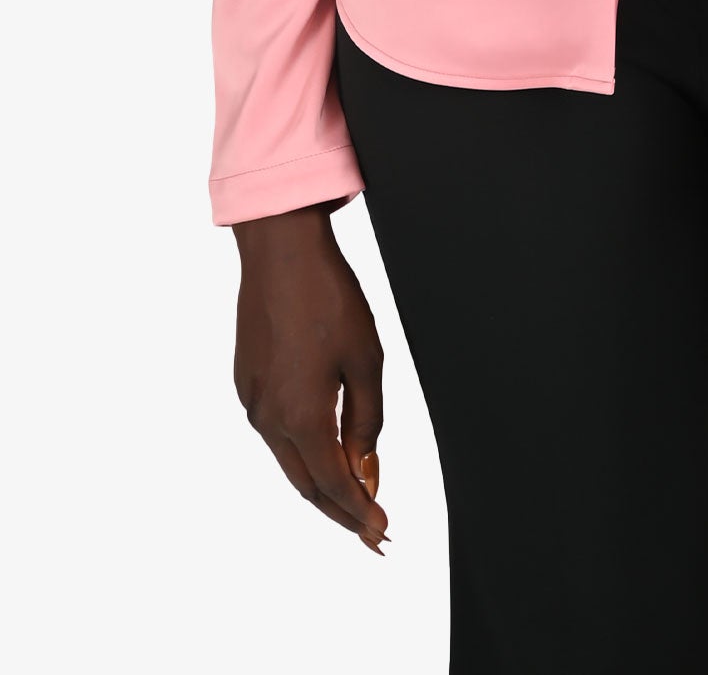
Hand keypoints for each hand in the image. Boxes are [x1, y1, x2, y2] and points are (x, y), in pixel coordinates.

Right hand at [232, 203, 388, 552]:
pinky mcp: (246, 383)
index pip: (335, 487)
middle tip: (370, 529)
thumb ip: (367, 421)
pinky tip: (323, 449)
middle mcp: (269, 420)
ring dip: (320, 483)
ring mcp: (252, 402)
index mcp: (302, 419)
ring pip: (288, 462)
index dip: (360, 514)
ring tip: (352, 496)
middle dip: (340, 511)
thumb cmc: (330, 299)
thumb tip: (365, 467)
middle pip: (307, 485)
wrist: (281, 253)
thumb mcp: (366, 361)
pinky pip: (274, 433)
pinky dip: (301, 452)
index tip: (382, 534)